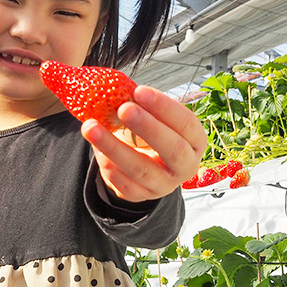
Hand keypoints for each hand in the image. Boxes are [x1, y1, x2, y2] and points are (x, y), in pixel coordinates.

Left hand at [81, 84, 205, 202]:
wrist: (143, 163)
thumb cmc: (151, 132)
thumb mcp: (154, 117)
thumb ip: (143, 106)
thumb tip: (118, 91)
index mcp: (195, 141)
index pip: (186, 124)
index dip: (164, 107)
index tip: (139, 91)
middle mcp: (186, 166)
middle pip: (172, 149)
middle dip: (147, 127)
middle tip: (123, 108)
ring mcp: (164, 185)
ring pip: (141, 169)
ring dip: (114, 147)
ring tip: (91, 127)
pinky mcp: (142, 196)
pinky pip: (124, 184)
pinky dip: (108, 165)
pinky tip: (97, 149)